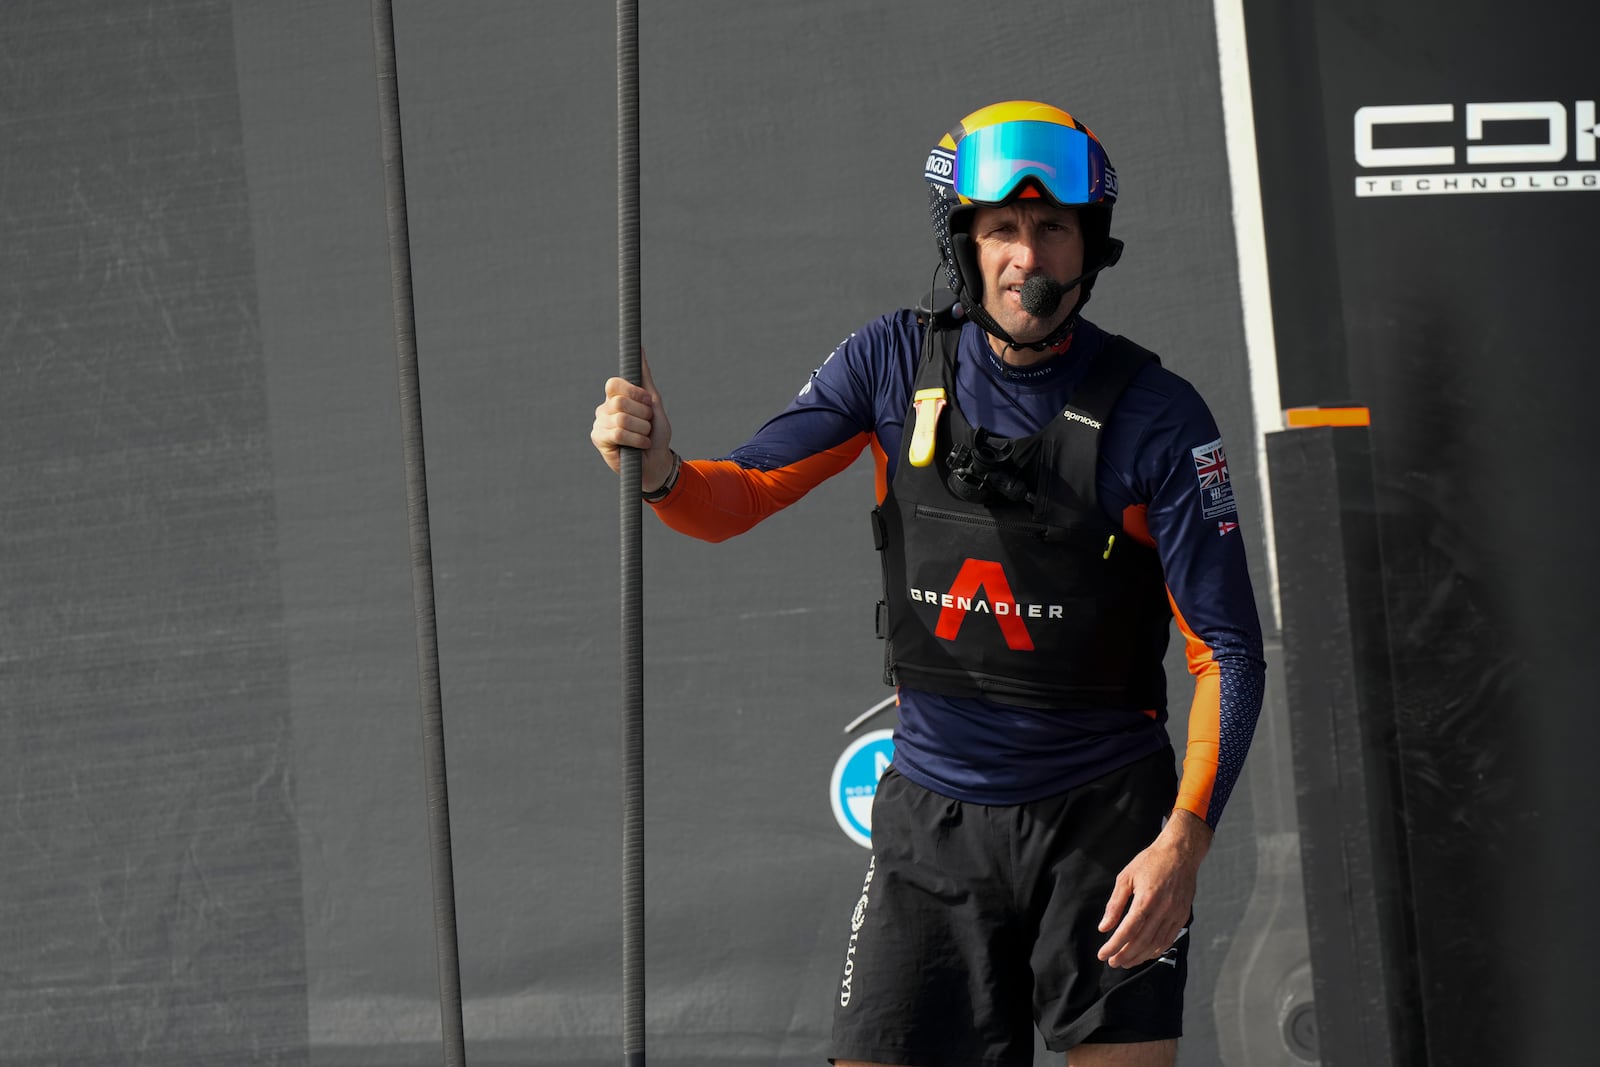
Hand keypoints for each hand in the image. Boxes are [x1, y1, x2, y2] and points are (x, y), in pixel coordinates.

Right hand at [590, 352, 674, 491]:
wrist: (657, 461)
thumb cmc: (655, 433)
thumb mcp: (654, 402)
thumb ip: (644, 376)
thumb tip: (639, 347)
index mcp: (616, 396)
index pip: (614, 383)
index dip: (635, 393)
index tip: (648, 403)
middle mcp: (605, 408)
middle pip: (620, 402)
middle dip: (642, 415)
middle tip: (647, 424)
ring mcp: (600, 424)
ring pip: (621, 419)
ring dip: (642, 429)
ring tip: (644, 437)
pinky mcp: (598, 439)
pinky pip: (618, 434)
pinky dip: (636, 440)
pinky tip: (639, 445)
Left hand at [1095, 808, 1211, 968]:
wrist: (1180, 853)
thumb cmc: (1151, 862)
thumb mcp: (1126, 877)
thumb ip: (1115, 904)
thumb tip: (1104, 927)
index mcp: (1146, 899)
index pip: (1127, 930)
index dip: (1114, 945)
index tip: (1102, 955)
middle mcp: (1163, 910)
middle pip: (1142, 941)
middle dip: (1125, 955)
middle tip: (1112, 963)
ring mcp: (1175, 914)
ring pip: (1156, 944)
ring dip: (1140, 956)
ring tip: (1125, 962)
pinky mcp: (1182, 916)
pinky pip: (1169, 939)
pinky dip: (1156, 950)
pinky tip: (1145, 954)